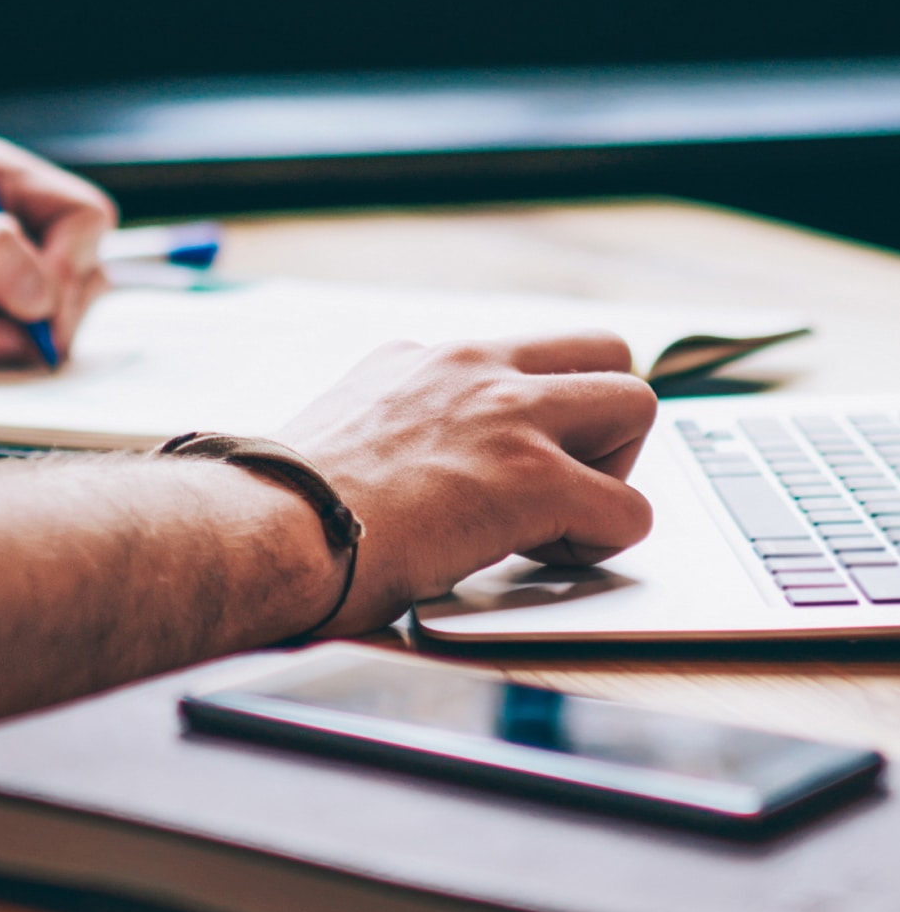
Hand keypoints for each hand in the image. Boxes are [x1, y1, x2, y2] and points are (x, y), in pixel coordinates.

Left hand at [0, 139, 115, 384]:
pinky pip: (20, 360)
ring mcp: (0, 281)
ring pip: (55, 326)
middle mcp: (11, 225)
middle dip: (37, 319)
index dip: (71, 263)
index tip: (33, 302)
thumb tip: (43, 297)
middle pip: (82, 278)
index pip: (84, 216)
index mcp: (0, 179)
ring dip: (7, 349)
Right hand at [281, 333, 658, 634]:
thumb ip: (401, 426)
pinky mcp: (533, 478)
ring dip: (615, 471)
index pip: (523, 355)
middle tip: (560, 483)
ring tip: (559, 521)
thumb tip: (417, 466)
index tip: (507, 465)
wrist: (274, 526)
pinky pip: (630, 509)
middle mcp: (472, 365)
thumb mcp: (348, 429)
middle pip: (605, 351)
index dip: (535, 416)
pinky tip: (539, 560)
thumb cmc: (290, 504)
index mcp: (423, 357)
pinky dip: (602, 543)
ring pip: (636, 404)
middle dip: (602, 423)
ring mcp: (507, 414)